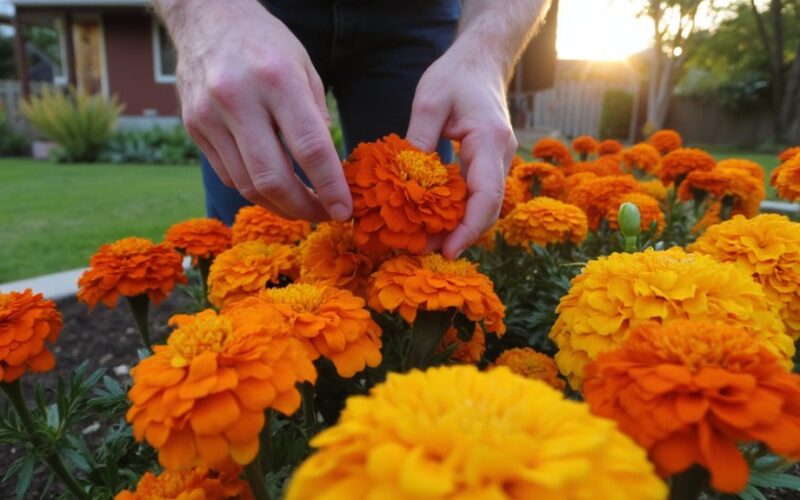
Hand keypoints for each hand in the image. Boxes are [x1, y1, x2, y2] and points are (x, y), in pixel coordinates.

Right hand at [168, 0, 351, 220]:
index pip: (310, 148)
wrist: (206, 15)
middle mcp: (238, 99)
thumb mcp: (305, 67)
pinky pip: (228, 174)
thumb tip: (329, 169)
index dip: (330, 186)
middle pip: (272, 177)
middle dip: (303, 208)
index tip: (344, 209)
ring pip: (246, 184)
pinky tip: (273, 190)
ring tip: (302, 208)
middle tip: (323, 216)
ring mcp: (209, 116)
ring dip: (279, 206)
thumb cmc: (265, 43)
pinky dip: (254, 189)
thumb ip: (317, 118)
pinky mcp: (193, 128)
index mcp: (277, 79)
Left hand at [406, 38, 516, 258]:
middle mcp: (500, 156)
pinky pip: (476, 195)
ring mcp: (497, 161)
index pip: (486, 195)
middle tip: (424, 251)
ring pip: (483, 206)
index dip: (469, 227)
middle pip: (487, 209)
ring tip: (423, 241)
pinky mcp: (487, 164)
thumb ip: (419, 138)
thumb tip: (405, 178)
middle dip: (460, 235)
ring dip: (458, 226)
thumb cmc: (456, 76)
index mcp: (489, 141)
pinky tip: (432, 220)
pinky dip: (457, 211)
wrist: (481, 61)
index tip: (449, 250)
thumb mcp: (429, 101)